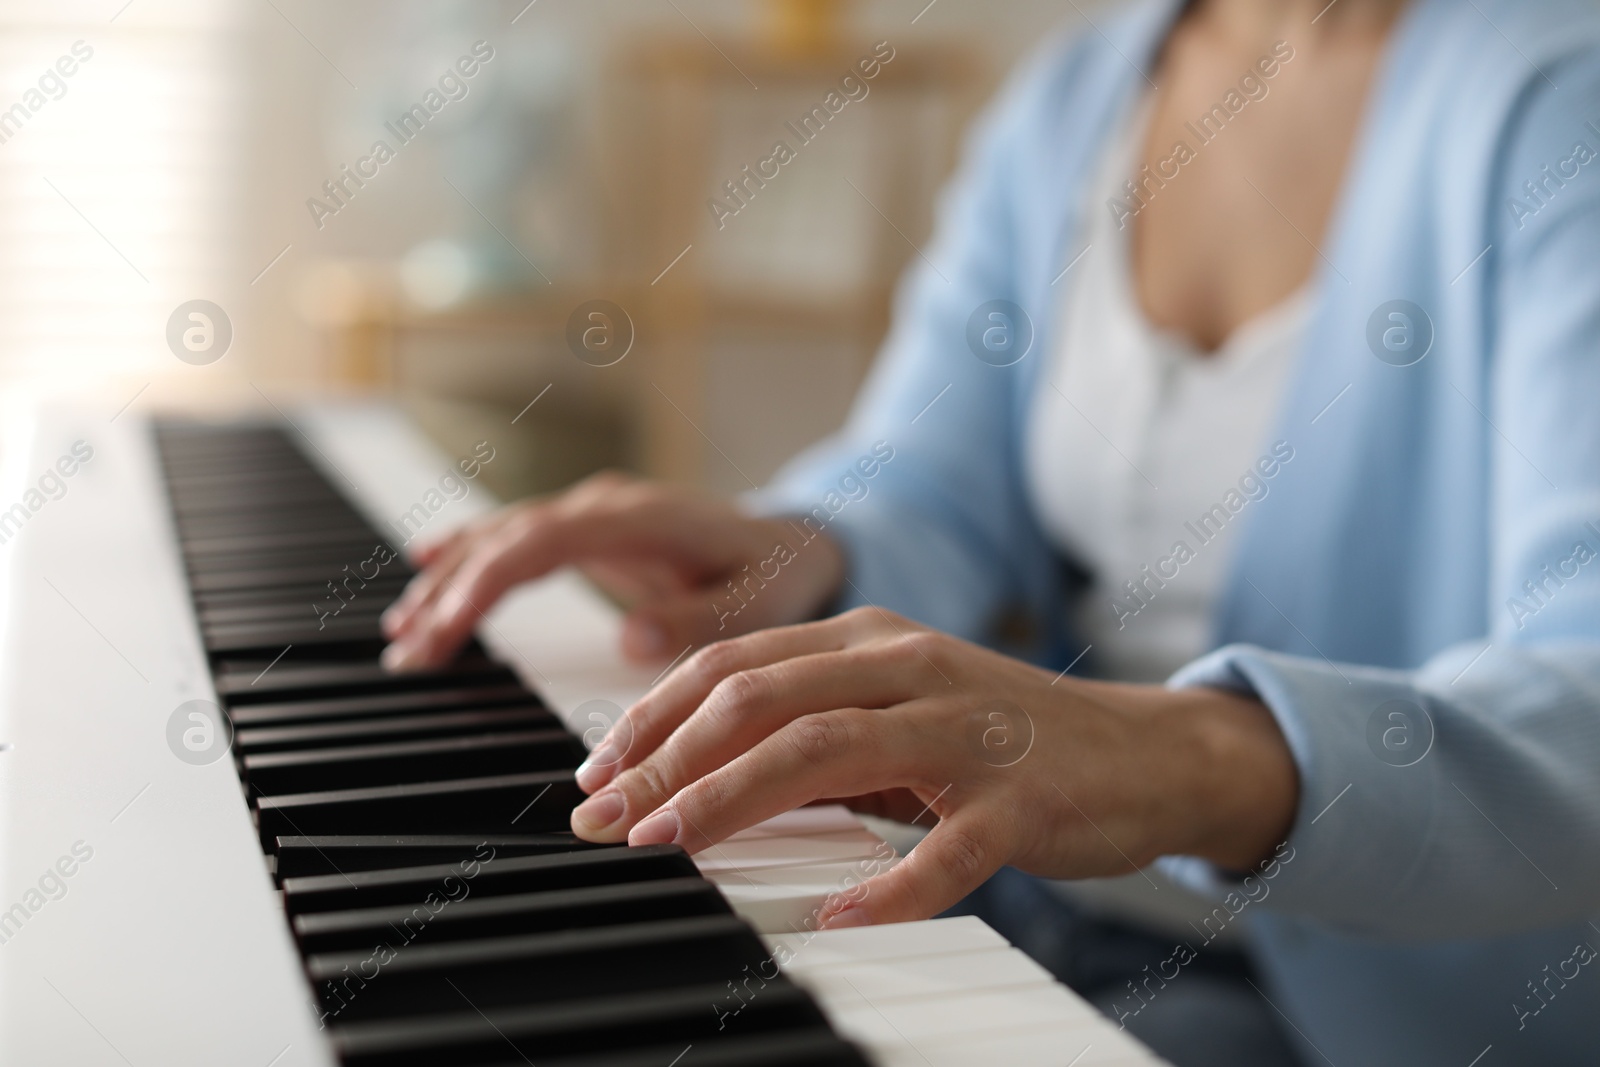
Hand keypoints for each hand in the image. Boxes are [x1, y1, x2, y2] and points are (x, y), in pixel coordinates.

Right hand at [380, 471, 844, 670]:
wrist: (794, 547)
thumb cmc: (776, 579)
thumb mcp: (754, 608)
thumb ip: (696, 621)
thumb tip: (629, 638)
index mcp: (642, 519)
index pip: (543, 542)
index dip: (487, 582)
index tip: (445, 629)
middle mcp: (608, 505)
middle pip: (509, 538)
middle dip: (453, 591)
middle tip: (408, 649)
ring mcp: (594, 512)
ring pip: (504, 535)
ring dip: (451, 579)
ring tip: (404, 632)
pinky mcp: (588, 527)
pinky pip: (516, 537)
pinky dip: (470, 557)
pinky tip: (425, 570)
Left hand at [569, 607, 1297, 926]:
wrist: (1143, 753)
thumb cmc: (1001, 736)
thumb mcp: (896, 711)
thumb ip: (809, 728)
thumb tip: (692, 779)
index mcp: (870, 641)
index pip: (736, 665)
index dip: (655, 716)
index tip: (597, 774)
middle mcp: (909, 668)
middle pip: (764, 700)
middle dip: (670, 759)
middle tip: (606, 819)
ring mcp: (965, 732)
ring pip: (829, 750)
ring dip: (736, 798)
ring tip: (672, 845)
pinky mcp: (1018, 801)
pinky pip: (945, 849)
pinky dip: (886, 885)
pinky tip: (835, 914)